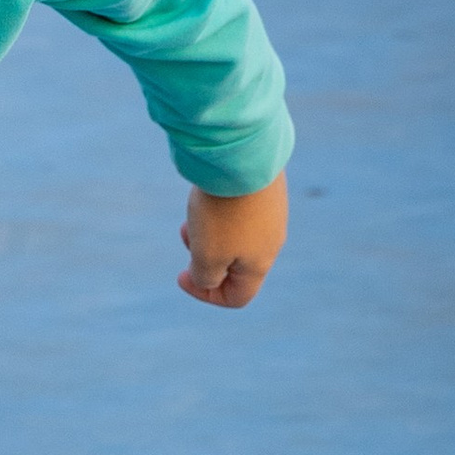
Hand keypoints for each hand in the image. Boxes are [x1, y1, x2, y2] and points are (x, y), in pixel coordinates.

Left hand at [178, 173, 287, 309]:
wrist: (243, 157)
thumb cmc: (222, 212)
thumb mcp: (207, 255)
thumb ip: (206, 277)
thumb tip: (209, 279)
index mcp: (261, 263)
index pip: (238, 297)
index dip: (206, 295)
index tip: (182, 274)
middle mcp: (272, 241)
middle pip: (234, 265)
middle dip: (204, 256)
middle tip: (186, 236)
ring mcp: (271, 214)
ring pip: (235, 236)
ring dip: (209, 232)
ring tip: (194, 213)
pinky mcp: (266, 190)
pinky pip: (240, 212)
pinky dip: (220, 211)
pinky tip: (209, 192)